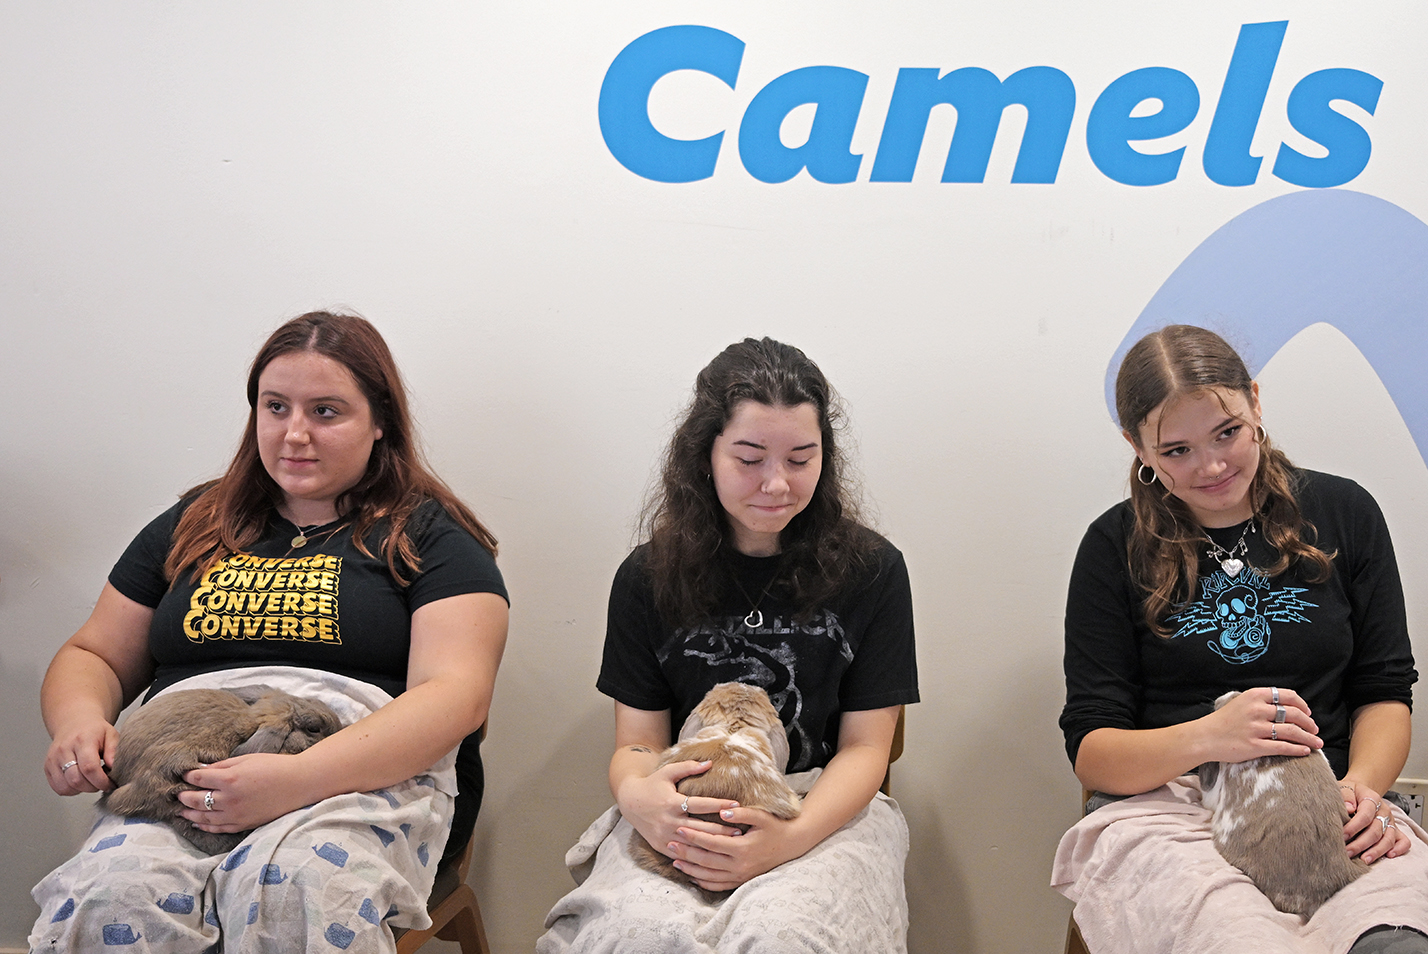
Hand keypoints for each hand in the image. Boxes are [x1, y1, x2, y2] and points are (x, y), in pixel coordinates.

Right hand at [44, 720, 116, 795]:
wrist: (74, 723)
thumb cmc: (94, 730)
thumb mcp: (111, 734)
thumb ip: (114, 750)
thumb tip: (114, 767)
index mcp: (82, 740)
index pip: (89, 768)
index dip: (101, 781)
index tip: (110, 784)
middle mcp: (64, 750)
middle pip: (76, 780)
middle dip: (92, 787)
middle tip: (101, 783)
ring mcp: (52, 759)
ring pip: (65, 787)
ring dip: (81, 790)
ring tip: (90, 780)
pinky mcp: (47, 767)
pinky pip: (58, 788)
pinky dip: (71, 790)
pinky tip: (80, 780)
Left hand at [176, 753, 315, 834]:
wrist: (298, 784)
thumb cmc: (274, 766)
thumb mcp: (247, 759)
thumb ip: (223, 766)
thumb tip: (202, 770)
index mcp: (229, 779)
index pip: (198, 779)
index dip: (188, 776)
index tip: (184, 775)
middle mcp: (228, 799)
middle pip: (196, 800)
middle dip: (184, 797)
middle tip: (177, 794)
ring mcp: (235, 814)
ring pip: (203, 817)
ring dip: (189, 814)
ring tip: (180, 811)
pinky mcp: (242, 824)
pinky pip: (217, 828)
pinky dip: (204, 826)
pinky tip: (197, 823)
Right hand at [616, 760, 739, 855]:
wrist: (629, 802)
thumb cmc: (652, 784)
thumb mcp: (667, 772)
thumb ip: (688, 767)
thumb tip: (710, 763)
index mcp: (671, 802)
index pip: (700, 805)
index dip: (719, 805)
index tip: (737, 805)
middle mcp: (668, 821)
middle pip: (700, 827)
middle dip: (721, 830)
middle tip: (741, 831)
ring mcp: (664, 836)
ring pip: (693, 844)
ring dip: (712, 845)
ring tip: (731, 845)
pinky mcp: (661, 846)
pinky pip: (682, 854)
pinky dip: (697, 857)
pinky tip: (712, 858)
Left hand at [666, 806, 807, 891]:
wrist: (791, 845)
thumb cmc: (775, 827)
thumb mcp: (761, 817)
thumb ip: (741, 813)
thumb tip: (722, 812)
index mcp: (742, 848)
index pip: (711, 843)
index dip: (694, 836)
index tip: (679, 828)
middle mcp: (739, 865)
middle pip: (706, 861)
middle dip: (686, 853)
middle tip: (669, 845)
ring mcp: (740, 876)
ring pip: (709, 876)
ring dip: (690, 869)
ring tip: (674, 861)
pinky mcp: (741, 881)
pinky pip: (718, 885)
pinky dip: (703, 882)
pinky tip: (692, 876)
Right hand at [1202, 687, 1320, 763]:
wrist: (1204, 737)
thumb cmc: (1223, 721)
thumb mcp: (1241, 702)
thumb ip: (1261, 702)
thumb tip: (1288, 709)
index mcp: (1254, 696)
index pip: (1288, 696)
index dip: (1302, 705)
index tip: (1308, 713)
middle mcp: (1256, 710)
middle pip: (1294, 714)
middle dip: (1309, 723)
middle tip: (1315, 730)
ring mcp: (1256, 728)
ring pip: (1292, 732)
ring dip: (1309, 738)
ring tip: (1317, 743)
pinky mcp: (1255, 746)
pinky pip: (1283, 747)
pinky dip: (1298, 749)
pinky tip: (1305, 751)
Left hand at [1341, 779, 1410, 862]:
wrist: (1359, 792)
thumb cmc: (1350, 793)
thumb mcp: (1344, 788)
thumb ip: (1345, 796)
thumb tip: (1349, 807)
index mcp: (1372, 799)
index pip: (1365, 815)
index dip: (1354, 827)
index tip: (1342, 836)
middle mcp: (1383, 811)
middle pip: (1376, 830)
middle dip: (1361, 844)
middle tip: (1348, 852)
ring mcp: (1390, 821)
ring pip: (1388, 838)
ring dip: (1376, 851)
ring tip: (1364, 860)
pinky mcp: (1395, 830)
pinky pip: (1404, 841)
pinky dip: (1399, 849)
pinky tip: (1388, 856)